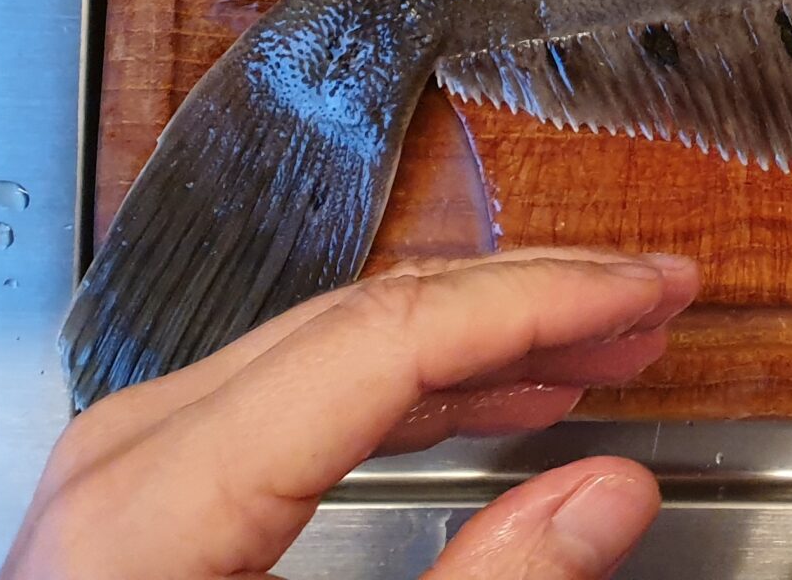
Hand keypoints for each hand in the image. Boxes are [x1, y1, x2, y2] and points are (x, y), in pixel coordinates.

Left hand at [3, 247, 698, 579]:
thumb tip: (610, 494)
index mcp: (160, 498)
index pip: (391, 338)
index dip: (543, 300)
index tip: (648, 292)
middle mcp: (136, 454)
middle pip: (369, 320)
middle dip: (533, 298)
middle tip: (657, 297)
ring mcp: (134, 466)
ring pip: (342, 345)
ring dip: (489, 336)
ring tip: (606, 345)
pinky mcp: (149, 494)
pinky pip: (302, 395)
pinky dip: (417, 385)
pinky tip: (496, 396)